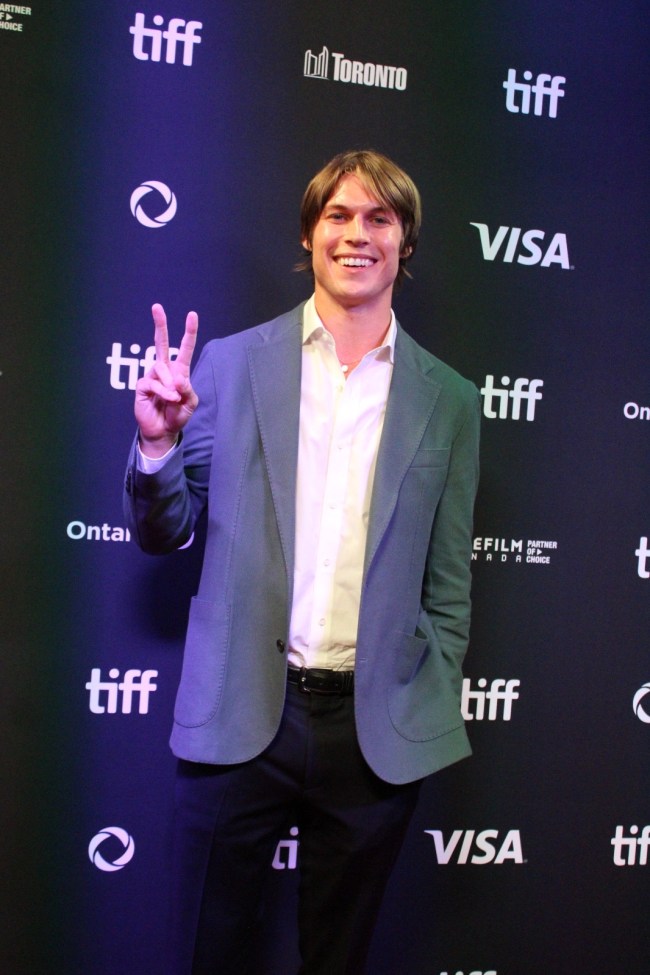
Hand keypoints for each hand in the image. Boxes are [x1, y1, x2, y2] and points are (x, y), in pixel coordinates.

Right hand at [135, 304, 198, 456]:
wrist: (163, 431)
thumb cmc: (177, 414)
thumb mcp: (190, 402)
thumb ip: (187, 389)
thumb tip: (178, 378)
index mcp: (179, 371)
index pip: (184, 348)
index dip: (189, 332)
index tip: (192, 315)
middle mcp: (164, 370)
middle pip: (161, 343)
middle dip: (160, 324)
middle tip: (157, 307)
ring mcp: (152, 376)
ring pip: (161, 369)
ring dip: (170, 385)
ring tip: (173, 398)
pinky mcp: (142, 386)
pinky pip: (153, 383)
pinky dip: (163, 392)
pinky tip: (166, 400)